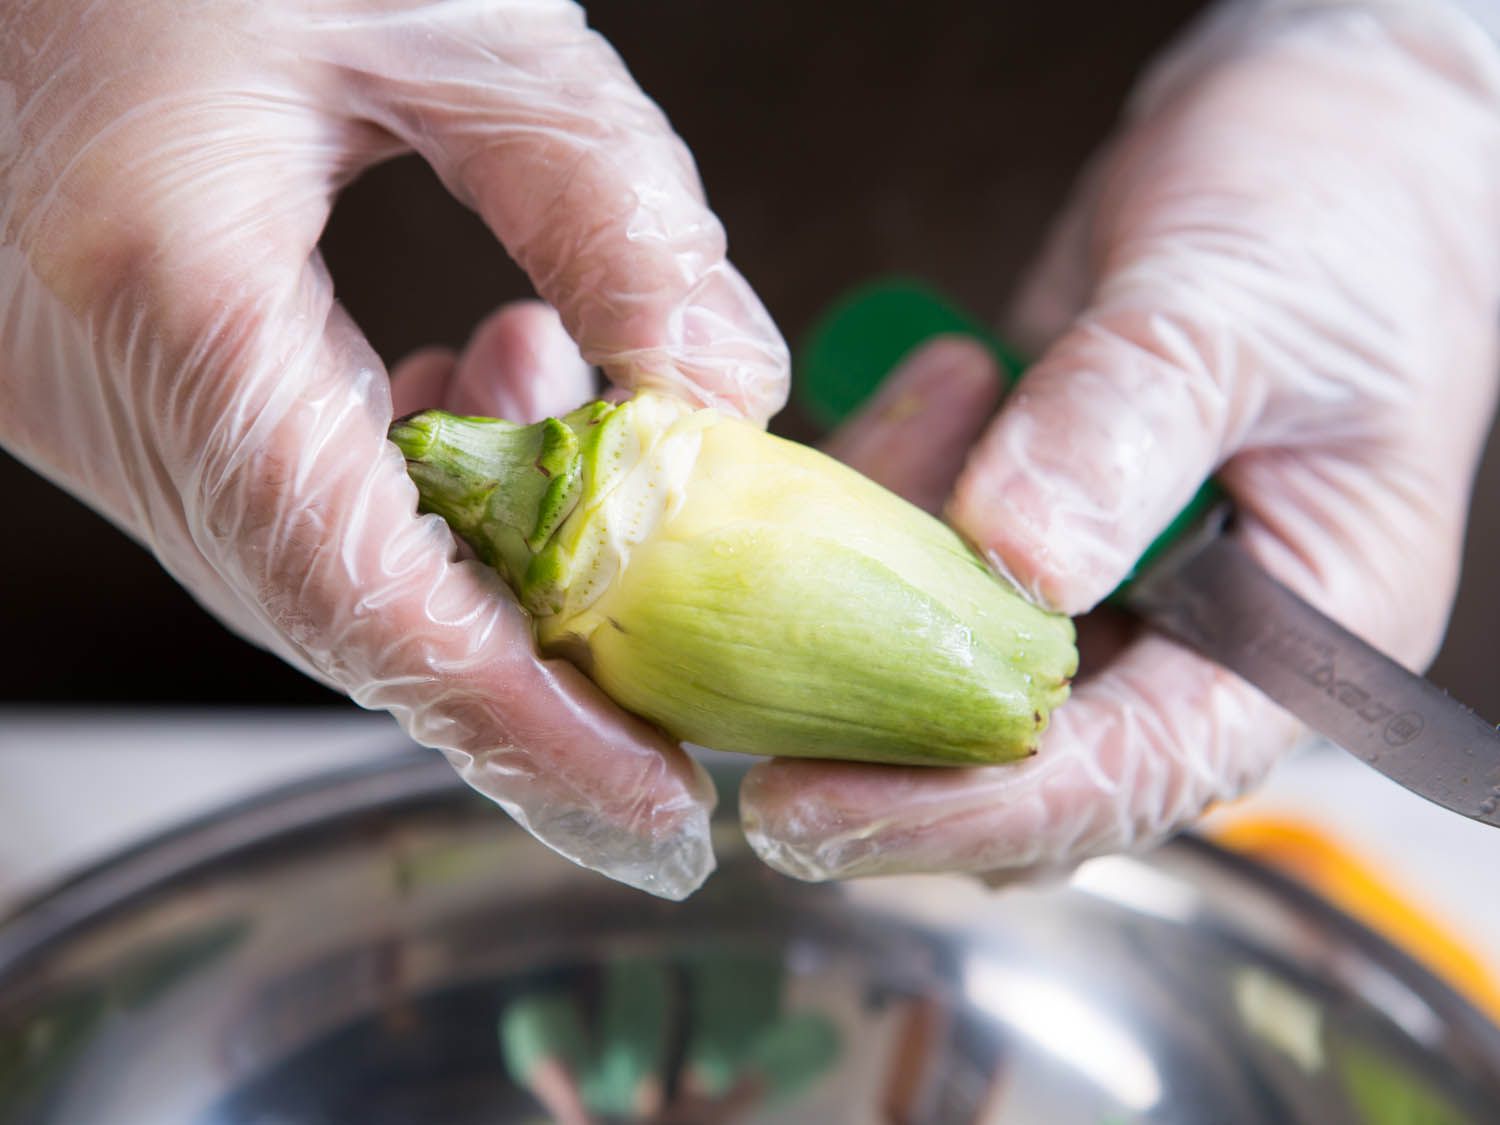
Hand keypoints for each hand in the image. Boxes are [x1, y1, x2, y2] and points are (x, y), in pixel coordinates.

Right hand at [0, 0, 786, 898]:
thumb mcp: (462, 17)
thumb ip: (616, 213)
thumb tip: (720, 401)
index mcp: (161, 285)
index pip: (364, 594)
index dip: (526, 729)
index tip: (655, 814)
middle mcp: (84, 370)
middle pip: (335, 614)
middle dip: (521, 683)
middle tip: (665, 710)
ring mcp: (69, 380)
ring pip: (306, 569)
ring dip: (472, 564)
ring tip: (583, 451)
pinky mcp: (94, 358)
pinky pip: (268, 491)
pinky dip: (404, 494)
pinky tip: (483, 393)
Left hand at [739, 2, 1499, 881]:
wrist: (1329, 133)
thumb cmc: (1332, 212)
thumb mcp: (1239, 309)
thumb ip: (1129, 427)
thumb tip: (1017, 562)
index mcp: (1288, 643)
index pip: (1126, 774)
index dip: (967, 808)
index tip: (812, 809)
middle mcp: (1190, 643)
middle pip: (1018, 758)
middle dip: (875, 737)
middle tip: (731, 711)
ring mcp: (1103, 588)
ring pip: (949, 659)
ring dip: (875, 576)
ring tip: (918, 410)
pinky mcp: (1030, 525)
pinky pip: (926, 557)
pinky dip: (890, 495)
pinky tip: (932, 386)